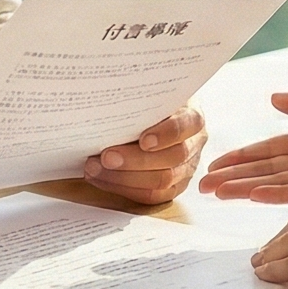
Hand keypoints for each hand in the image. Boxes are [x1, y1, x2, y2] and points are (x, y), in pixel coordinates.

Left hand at [82, 107, 206, 203]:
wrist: (156, 115)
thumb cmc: (148, 102)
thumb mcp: (150, 93)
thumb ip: (138, 98)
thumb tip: (105, 101)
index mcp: (192, 117)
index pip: (186, 126)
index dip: (167, 134)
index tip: (143, 140)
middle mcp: (193, 145)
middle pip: (172, 158)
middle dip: (135, 160)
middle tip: (105, 156)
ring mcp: (185, 169)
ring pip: (160, 182)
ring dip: (122, 177)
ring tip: (94, 168)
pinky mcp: (172, 188)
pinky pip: (150, 196)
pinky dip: (122, 188)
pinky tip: (101, 178)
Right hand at [198, 86, 287, 202]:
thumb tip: (271, 98)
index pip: (268, 148)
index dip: (241, 156)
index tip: (215, 164)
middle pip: (266, 170)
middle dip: (235, 177)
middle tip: (204, 186)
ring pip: (278, 184)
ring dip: (248, 188)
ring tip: (220, 192)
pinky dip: (279, 194)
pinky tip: (256, 195)